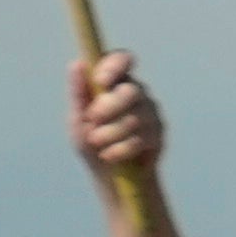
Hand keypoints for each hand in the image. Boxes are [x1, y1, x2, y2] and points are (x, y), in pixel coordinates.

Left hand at [70, 51, 163, 180]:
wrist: (109, 177)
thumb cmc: (90, 143)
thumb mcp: (77, 119)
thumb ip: (78, 94)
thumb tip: (76, 64)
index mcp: (114, 83)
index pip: (122, 59)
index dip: (115, 66)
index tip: (100, 81)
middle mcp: (136, 94)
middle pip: (130, 91)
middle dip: (109, 107)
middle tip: (92, 120)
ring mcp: (151, 114)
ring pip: (135, 117)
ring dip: (111, 132)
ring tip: (98, 143)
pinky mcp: (159, 135)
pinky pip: (142, 138)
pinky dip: (121, 148)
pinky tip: (110, 155)